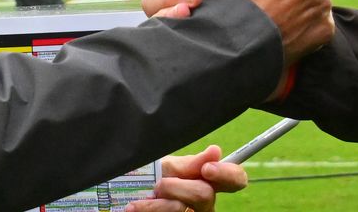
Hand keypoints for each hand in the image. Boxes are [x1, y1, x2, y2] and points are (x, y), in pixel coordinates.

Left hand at [124, 144, 247, 211]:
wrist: (122, 196)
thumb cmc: (148, 181)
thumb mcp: (166, 167)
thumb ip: (189, 164)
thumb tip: (216, 152)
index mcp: (207, 183)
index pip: (235, 179)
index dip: (227, 174)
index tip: (207, 168)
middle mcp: (204, 206)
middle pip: (205, 195)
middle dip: (178, 186)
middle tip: (160, 184)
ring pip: (182, 210)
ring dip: (158, 202)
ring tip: (143, 197)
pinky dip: (147, 210)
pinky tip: (134, 207)